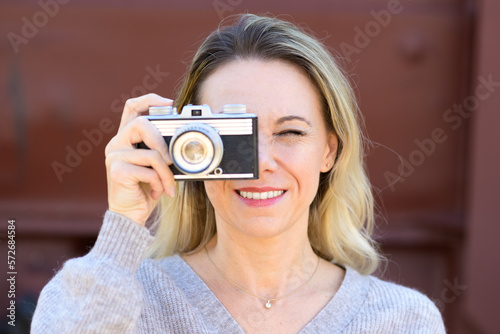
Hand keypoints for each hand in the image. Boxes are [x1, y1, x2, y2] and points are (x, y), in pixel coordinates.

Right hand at [105, 93, 174, 225]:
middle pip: (141, 123)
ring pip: (152, 153)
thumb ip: (161, 151)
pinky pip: (149, 171)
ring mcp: (114, 156)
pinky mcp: (117, 171)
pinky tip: (156, 193)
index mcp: (125, 139)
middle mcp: (116, 144)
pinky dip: (159, 183)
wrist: (131, 216)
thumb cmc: (145, 190)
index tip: (169, 103)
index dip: (150, 100)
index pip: (132, 107)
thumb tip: (181, 140)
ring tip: (167, 187)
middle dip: (162, 142)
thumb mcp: (156, 167)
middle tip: (171, 161)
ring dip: (166, 174)